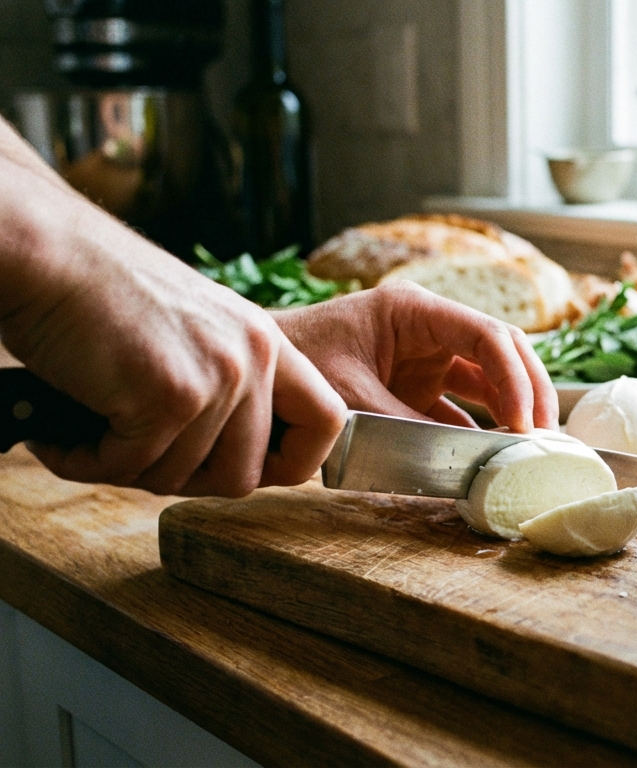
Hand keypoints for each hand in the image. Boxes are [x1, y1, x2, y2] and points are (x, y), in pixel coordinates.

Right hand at [0, 160, 345, 496]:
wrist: (49, 254)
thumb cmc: (104, 294)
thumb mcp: (197, 328)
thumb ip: (228, 379)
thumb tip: (239, 458)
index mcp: (266, 342)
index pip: (328, 420)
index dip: (297, 463)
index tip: (253, 473)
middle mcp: (253, 359)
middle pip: (246, 473)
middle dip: (186, 481)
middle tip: (137, 459)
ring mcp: (216, 379)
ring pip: (184, 477)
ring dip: (129, 469)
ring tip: (91, 437)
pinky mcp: (169, 397)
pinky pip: (132, 468)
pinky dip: (88, 463)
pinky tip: (63, 440)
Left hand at [272, 282, 558, 431]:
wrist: (253, 376)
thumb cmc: (294, 366)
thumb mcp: (351, 397)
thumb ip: (408, 426)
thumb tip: (463, 458)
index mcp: (414, 311)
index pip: (487, 336)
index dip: (514, 378)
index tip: (522, 422)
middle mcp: (429, 330)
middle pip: (501, 353)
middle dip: (529, 391)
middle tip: (544, 435)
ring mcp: (424, 359)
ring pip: (488, 380)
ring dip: (510, 412)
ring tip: (527, 449)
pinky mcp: (416, 388)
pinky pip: (459, 409)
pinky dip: (476, 433)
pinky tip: (489, 460)